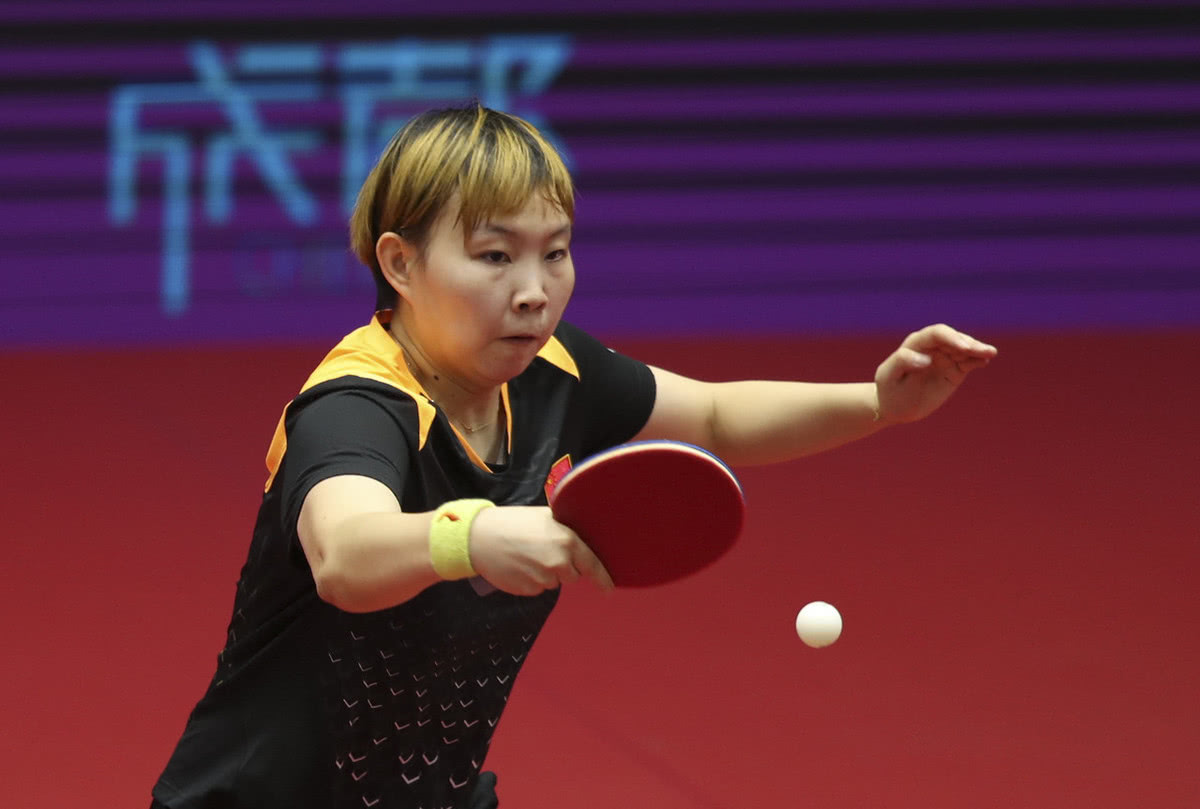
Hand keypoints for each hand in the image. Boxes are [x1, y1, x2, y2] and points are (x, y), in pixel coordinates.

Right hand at [468, 505, 613, 596]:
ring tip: (526, 555)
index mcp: (566, 541)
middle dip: (563, 567)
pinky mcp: (528, 590)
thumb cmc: (512, 523)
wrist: (479, 537)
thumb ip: (566, 530)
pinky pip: (537, 588)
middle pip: (572, 575)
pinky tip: (518, 565)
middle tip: (542, 550)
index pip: (592, 564)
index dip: (602, 578)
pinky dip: (531, 579)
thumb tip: (582, 542)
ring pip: (553, 582)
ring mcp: (543, 578)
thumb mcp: (544, 517)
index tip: (609, 589)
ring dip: (545, 573)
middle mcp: (558, 562)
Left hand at [874, 324, 996, 424]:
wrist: (894, 406)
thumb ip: (902, 361)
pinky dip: (977, 361)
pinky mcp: (954, 371)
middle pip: (954, 339)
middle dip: (968, 343)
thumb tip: (926, 359)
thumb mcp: (889, 376)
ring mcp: (945, 358)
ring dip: (977, 350)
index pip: (936, 334)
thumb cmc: (889, 388)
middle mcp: (933, 347)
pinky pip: (968, 364)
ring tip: (990, 353)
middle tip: (982, 351)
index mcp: (915, 344)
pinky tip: (985, 360)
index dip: (951, 337)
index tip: (962, 348)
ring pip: (964, 350)